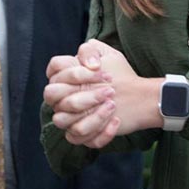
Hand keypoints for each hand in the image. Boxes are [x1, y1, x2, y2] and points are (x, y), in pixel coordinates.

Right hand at [47, 39, 163, 147]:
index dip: (75, 72)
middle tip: (109, 91)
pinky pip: (78, 138)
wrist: (137, 97)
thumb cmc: (118, 75)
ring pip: (63, 120)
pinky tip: (116, 121)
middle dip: (82, 95)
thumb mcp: (108, 55)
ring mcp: (68, 117)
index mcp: (63, 77)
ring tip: (113, 106)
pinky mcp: (80, 134)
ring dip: (91, 114)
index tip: (101, 71)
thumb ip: (91, 50)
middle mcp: (60, 97)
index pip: (54, 70)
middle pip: (52, 96)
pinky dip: (100, 132)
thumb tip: (90, 65)